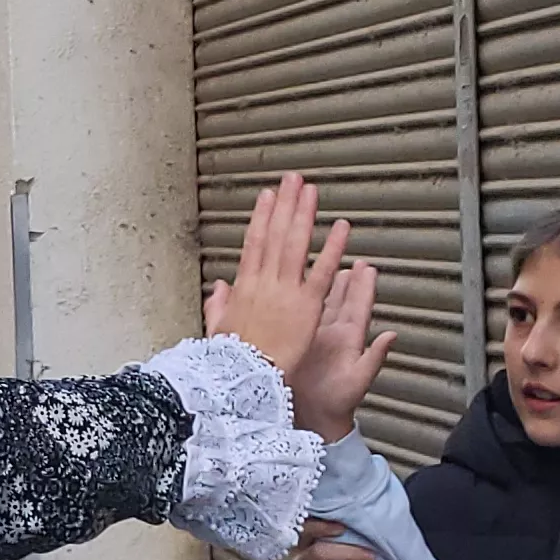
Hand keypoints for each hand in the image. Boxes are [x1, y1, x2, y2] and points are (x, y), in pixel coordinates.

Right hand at [202, 173, 345, 383]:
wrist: (245, 380)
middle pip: (275, 234)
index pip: (254, 243)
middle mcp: (264, 283)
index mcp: (244, 288)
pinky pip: (323, 272)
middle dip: (285, 204)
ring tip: (311, 190)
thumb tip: (218, 288)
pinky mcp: (307, 306)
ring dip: (304, 214)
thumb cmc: (231, 362)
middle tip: (292, 179)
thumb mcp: (218, 330)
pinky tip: (340, 228)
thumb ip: (219, 306)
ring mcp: (286, 292)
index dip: (262, 216)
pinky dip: (333, 248)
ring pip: (296, 245)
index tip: (268, 196)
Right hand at [290, 252, 393, 441]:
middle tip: (351, 259)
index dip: (364, 287)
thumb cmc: (338, 403)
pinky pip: (303, 316)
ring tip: (329, 265)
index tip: (367, 267)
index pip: (359, 307)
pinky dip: (303, 301)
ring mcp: (316, 337)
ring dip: (326, 285)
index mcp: (350, 340)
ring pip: (323, 305)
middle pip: (342, 300)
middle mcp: (334, 335)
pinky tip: (299, 289)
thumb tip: (391, 335)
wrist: (312, 419)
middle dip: (347, 279)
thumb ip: (375, 357)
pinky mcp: (299, 342)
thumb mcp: (358, 380)